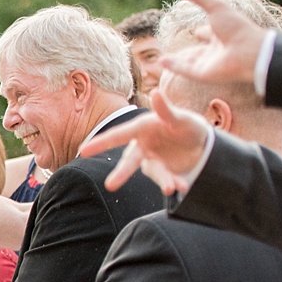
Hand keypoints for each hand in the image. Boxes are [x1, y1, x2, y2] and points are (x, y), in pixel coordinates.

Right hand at [81, 87, 211, 196]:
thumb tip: (155, 92)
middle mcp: (142, 145)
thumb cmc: (187, 125)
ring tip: (171, 189)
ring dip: (162, 180)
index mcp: (142, 128)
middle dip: (121, 173)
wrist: (199, 143)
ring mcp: (152, 160)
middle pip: (130, 160)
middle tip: (110, 186)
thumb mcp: (181, 117)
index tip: (82, 151)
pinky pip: (167, 179)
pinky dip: (175, 182)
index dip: (101, 143)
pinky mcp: (162, 172)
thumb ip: (167, 110)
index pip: (119, 135)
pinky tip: (181, 186)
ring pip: (153, 172)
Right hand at [157, 0, 270, 88]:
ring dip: (176, 61)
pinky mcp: (203, 74)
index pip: (208, 33)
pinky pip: (185, 70)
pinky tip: (161, 62)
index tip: (196, 31)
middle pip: (197, 50)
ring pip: (189, 61)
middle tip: (173, 50)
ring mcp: (209, 62)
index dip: (202, 31)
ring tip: (161, 59)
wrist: (249, 52)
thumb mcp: (215, 7)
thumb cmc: (237, 28)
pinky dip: (173, 66)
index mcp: (222, 33)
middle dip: (186, 51)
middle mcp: (215, 49)